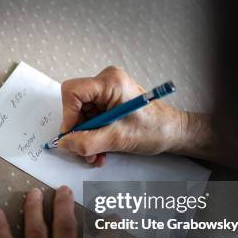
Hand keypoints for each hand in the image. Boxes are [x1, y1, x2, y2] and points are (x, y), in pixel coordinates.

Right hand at [58, 66, 196, 165]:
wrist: (172, 132)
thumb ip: (86, 142)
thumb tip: (64, 143)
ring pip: (81, 115)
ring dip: (86, 138)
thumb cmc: (155, 129)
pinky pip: (90, 119)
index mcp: (110, 82)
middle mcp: (106, 82)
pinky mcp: (108, 102)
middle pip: (75, 105)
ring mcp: (107, 92)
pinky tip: (101, 149)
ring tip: (96, 154)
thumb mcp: (117, 139)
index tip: (72, 135)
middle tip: (85, 150)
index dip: (68, 116)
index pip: (72, 92)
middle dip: (79, 131)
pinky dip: (92, 135)